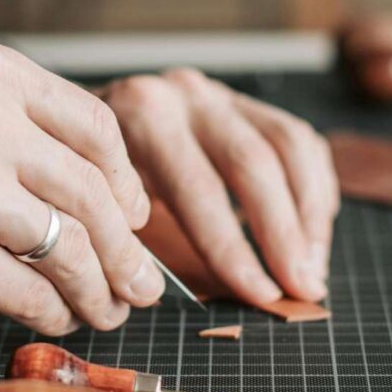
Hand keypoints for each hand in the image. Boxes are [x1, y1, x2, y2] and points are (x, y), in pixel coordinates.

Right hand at [0, 37, 163, 332]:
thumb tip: (68, 158)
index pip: (95, 127)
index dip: (125, 182)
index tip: (130, 213)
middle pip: (96, 193)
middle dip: (129, 248)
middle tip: (141, 281)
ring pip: (75, 247)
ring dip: (100, 289)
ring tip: (106, 309)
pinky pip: (30, 292)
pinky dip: (51, 313)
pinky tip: (49, 318)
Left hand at [100, 69, 339, 304]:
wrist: (78, 122)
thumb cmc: (91, 179)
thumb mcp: (99, 201)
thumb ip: (135, 240)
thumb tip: (182, 298)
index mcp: (141, 117)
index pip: (200, 189)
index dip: (236, 249)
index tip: (262, 295)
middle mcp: (185, 94)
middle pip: (253, 164)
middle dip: (284, 235)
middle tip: (303, 288)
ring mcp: (220, 94)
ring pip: (289, 147)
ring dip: (309, 215)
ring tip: (313, 268)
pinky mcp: (247, 103)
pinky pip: (300, 142)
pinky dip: (313, 189)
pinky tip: (312, 234)